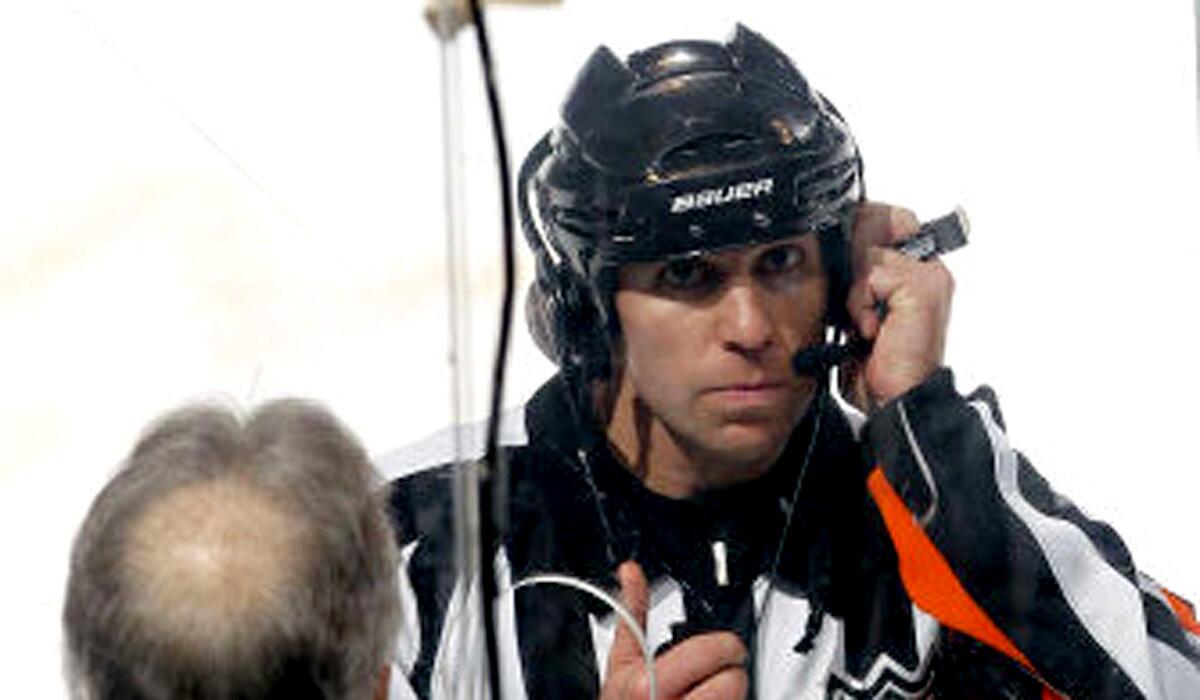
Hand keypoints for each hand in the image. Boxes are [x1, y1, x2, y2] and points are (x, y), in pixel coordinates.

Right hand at [601, 561, 747, 699]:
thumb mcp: (620, 662)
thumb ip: (631, 614)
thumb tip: (631, 570)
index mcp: (645, 683)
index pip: (713, 653)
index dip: (725, 648)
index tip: (724, 649)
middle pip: (734, 682)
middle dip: (729, 675)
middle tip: (716, 674)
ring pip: (737, 698)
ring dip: (728, 697)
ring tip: (703, 697)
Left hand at [842, 203, 953, 408]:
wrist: (892, 402)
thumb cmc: (874, 366)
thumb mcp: (854, 314)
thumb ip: (850, 280)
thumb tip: (825, 249)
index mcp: (913, 270)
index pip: (879, 219)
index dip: (852, 234)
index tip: (841, 274)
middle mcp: (926, 267)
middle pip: (871, 222)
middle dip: (848, 263)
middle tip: (849, 306)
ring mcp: (929, 274)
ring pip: (867, 250)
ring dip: (852, 292)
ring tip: (861, 325)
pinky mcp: (923, 287)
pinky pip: (873, 273)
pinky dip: (860, 304)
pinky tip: (869, 331)